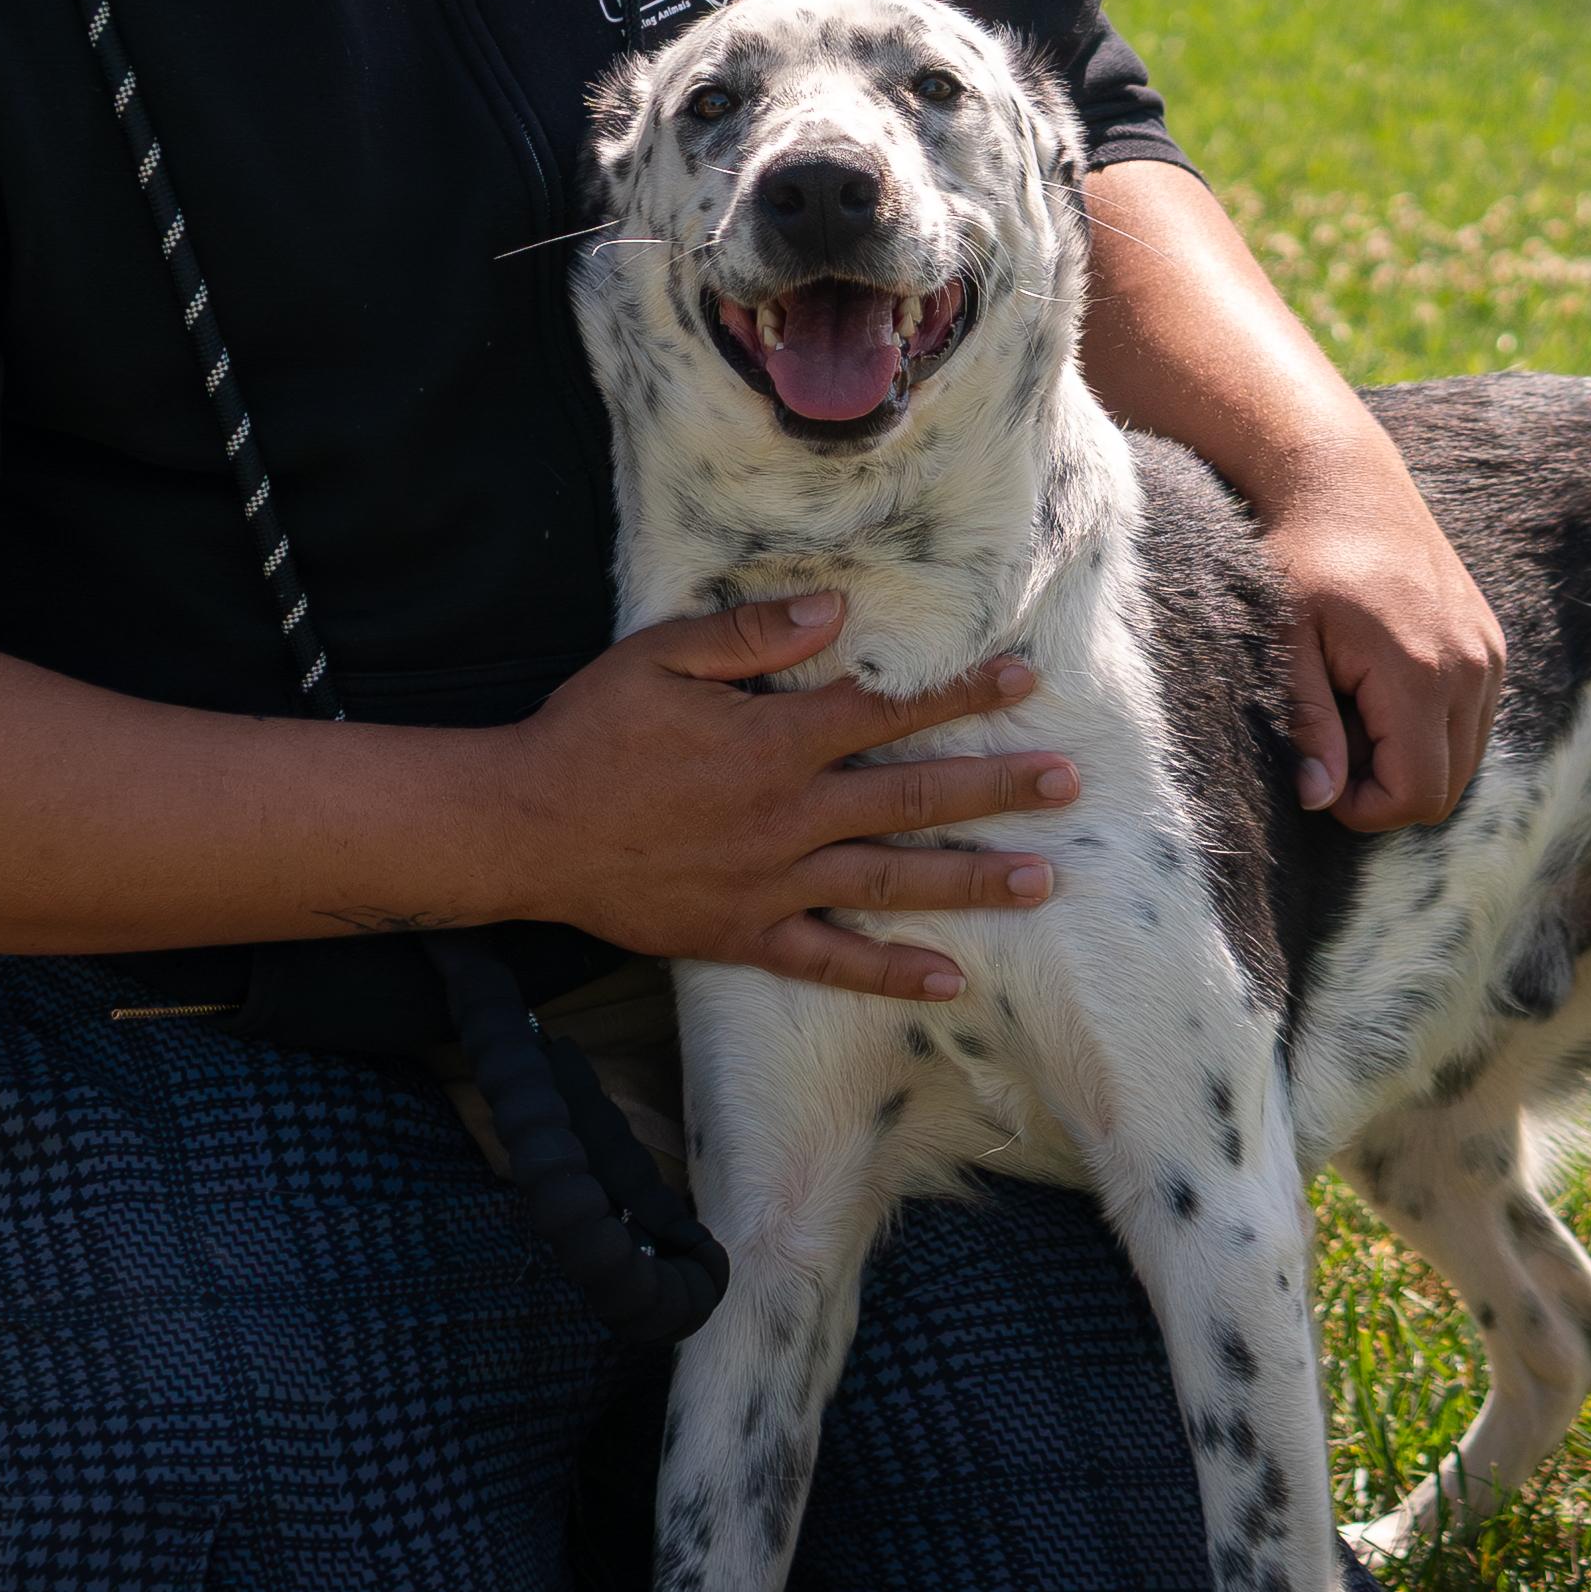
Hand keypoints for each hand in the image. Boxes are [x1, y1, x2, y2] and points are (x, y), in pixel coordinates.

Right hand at [482, 593, 1076, 1000]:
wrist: (524, 827)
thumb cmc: (589, 731)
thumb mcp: (662, 655)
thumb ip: (754, 635)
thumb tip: (839, 612)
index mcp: (775, 740)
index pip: (888, 713)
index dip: (961, 695)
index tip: (1025, 680)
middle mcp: (790, 814)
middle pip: (914, 798)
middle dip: (996, 788)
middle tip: (1066, 783)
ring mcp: (773, 881)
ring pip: (891, 880)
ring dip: (971, 880)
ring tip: (1043, 880)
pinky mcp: (745, 933)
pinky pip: (830, 960)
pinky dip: (889, 973)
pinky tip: (948, 979)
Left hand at [1260, 453, 1501, 830]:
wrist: (1344, 482)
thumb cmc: (1301, 559)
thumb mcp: (1285, 642)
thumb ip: (1307, 724)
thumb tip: (1320, 800)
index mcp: (1420, 674)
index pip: (1418, 795)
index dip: (1366, 809)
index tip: (1320, 777)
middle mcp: (1471, 667)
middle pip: (1448, 789)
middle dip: (1387, 788)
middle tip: (1332, 742)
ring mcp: (1488, 654)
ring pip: (1465, 759)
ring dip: (1410, 759)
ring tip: (1352, 711)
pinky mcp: (1490, 643)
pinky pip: (1473, 722)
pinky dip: (1431, 729)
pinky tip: (1380, 691)